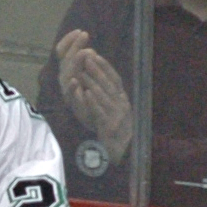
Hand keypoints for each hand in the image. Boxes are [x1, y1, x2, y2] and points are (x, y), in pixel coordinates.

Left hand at [54, 29, 133, 157]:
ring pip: (103, 96)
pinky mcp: (109, 126)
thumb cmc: (116, 130)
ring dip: (92, 83)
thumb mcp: (114, 111)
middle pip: (108, 84)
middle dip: (97, 70)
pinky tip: (85, 94)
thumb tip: (99, 81)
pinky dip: (92, 102)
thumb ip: (109, 97)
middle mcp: (121, 104)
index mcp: (122, 99)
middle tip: (86, 58)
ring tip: (82, 73)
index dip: (105, 66)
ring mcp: (116, 115)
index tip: (96, 55)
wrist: (124, 151)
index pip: (115, 79)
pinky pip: (100, 111)